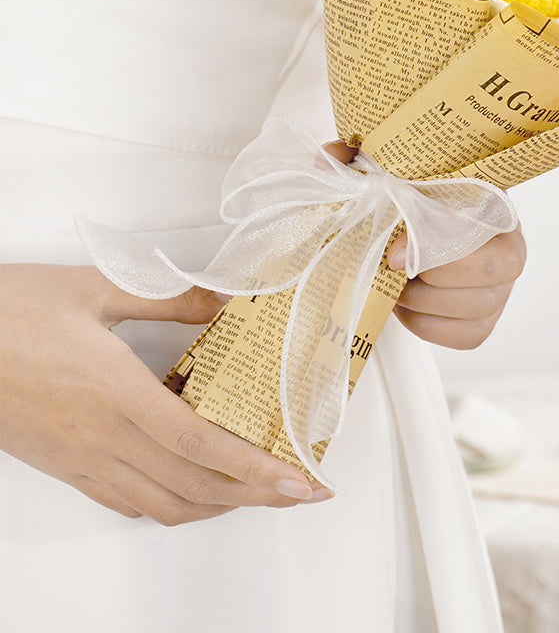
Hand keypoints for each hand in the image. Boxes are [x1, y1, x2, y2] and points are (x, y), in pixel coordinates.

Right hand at [0, 264, 329, 523]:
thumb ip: (168, 297)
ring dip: (217, 503)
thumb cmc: (10, 311)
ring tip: (254, 490)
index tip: (298, 480)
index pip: (200, 445)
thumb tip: (222, 302)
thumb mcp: (95, 286)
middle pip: (193, 485)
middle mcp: (102, 438)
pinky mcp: (64, 465)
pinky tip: (187, 484)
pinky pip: (126, 500)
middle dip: (255, 494)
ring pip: (162, 502)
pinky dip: (170, 502)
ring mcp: (81, 459)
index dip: (255, 468)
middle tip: (297, 491)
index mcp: (116, 392)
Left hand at [322, 140, 526, 349]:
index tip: (394, 252)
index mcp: (495, 204)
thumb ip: (361, 160)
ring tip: (394, 284)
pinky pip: (462, 335)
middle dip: (431, 274)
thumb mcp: (387, 176)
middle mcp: (511, 247)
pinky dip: (426, 324)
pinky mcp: (485, 324)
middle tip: (390, 268)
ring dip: (422, 301)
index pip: (482, 220)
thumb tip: (330, 156)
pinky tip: (406, 305)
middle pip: (489, 268)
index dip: (439, 238)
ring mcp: (503, 290)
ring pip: (472, 306)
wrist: (420, 238)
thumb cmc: (411, 205)